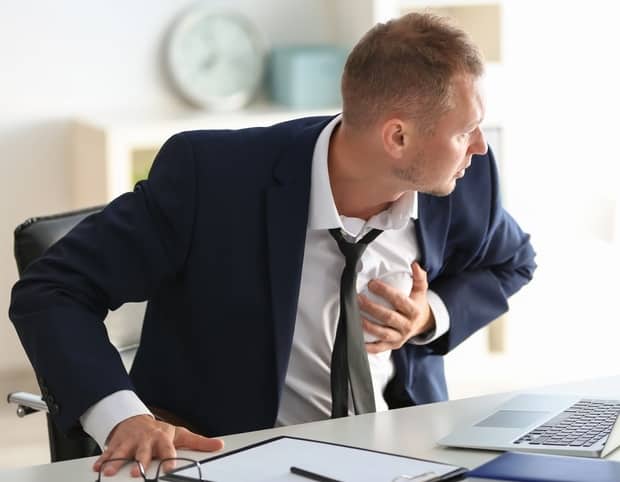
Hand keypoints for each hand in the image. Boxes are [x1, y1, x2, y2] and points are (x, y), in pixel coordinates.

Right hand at [93, 414, 223, 476]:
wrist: (136, 420)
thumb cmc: (160, 432)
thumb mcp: (180, 435)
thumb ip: (199, 443)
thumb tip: (219, 445)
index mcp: (162, 439)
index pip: (167, 449)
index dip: (169, 458)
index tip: (170, 468)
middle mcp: (146, 440)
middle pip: (143, 452)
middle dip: (139, 461)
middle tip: (136, 472)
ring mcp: (130, 442)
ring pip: (122, 452)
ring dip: (115, 462)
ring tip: (109, 472)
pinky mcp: (117, 444)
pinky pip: (108, 452)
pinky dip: (102, 460)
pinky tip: (97, 468)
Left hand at [358, 262, 434, 353]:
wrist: (423, 324)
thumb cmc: (417, 303)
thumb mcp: (420, 290)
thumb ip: (419, 277)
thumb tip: (414, 264)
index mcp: (414, 310)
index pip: (399, 300)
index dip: (385, 292)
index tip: (371, 284)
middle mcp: (407, 325)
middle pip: (388, 317)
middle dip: (371, 307)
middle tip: (358, 298)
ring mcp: (400, 337)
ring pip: (382, 333)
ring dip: (367, 325)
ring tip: (354, 315)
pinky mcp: (393, 345)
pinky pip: (379, 348)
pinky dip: (368, 347)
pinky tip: (358, 340)